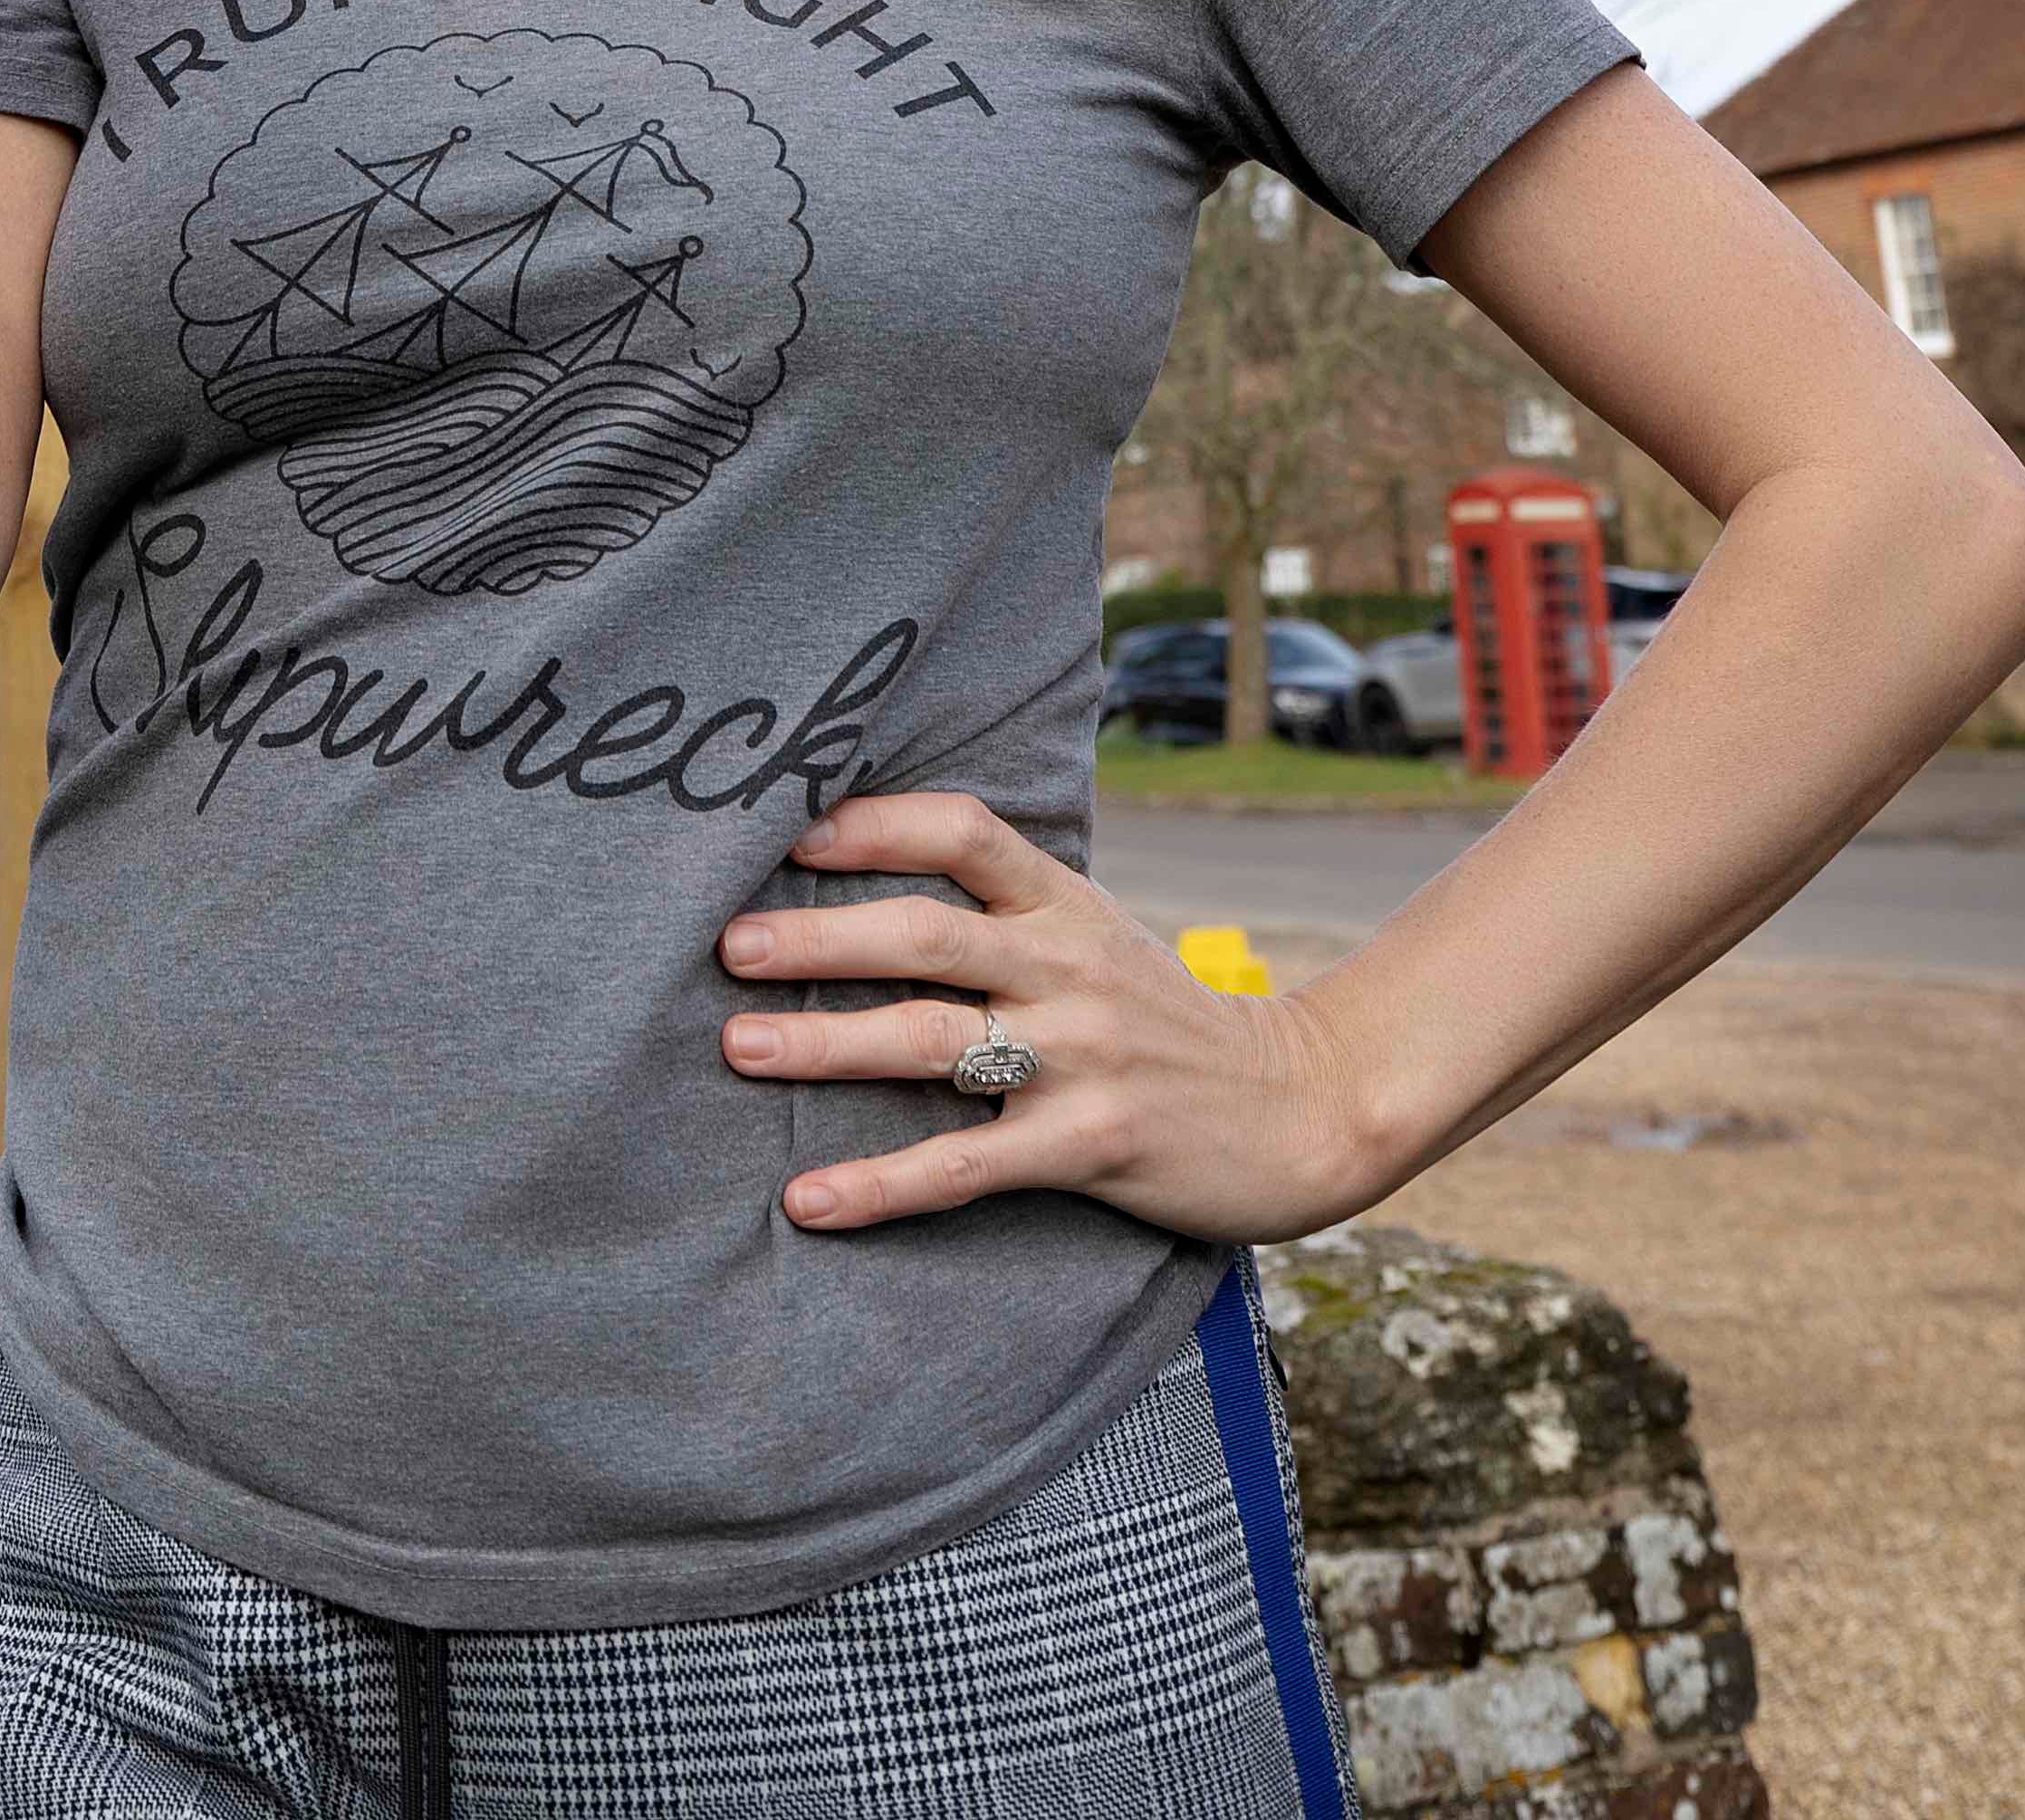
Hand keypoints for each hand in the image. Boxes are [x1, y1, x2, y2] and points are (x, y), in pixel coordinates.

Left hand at [717, 789, 1384, 1244]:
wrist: (1299, 1108)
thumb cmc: (1167, 1018)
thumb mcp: (1099, 935)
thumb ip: (1010, 910)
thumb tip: (876, 885)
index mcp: (1068, 904)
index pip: (965, 831)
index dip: (875, 823)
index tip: (787, 832)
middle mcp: (1068, 968)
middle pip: (926, 934)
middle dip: (818, 935)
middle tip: (726, 945)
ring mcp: (1079, 1057)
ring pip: (933, 1041)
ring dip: (826, 1043)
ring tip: (738, 1047)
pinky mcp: (1088, 1146)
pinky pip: (966, 1165)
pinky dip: (881, 1183)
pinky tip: (810, 1200)